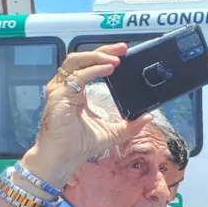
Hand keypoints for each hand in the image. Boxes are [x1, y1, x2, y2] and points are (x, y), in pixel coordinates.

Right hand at [29, 44, 152, 187]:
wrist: (63, 158)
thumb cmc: (79, 145)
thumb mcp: (113, 133)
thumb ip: (130, 125)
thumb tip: (148, 117)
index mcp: (76, 92)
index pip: (89, 66)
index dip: (104, 56)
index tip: (122, 53)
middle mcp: (66, 87)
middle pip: (82, 58)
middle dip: (103, 50)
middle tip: (122, 48)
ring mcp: (60, 90)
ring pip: (76, 61)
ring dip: (97, 56)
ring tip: (115, 58)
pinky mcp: (59, 96)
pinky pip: (77, 77)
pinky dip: (93, 70)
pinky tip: (108, 68)